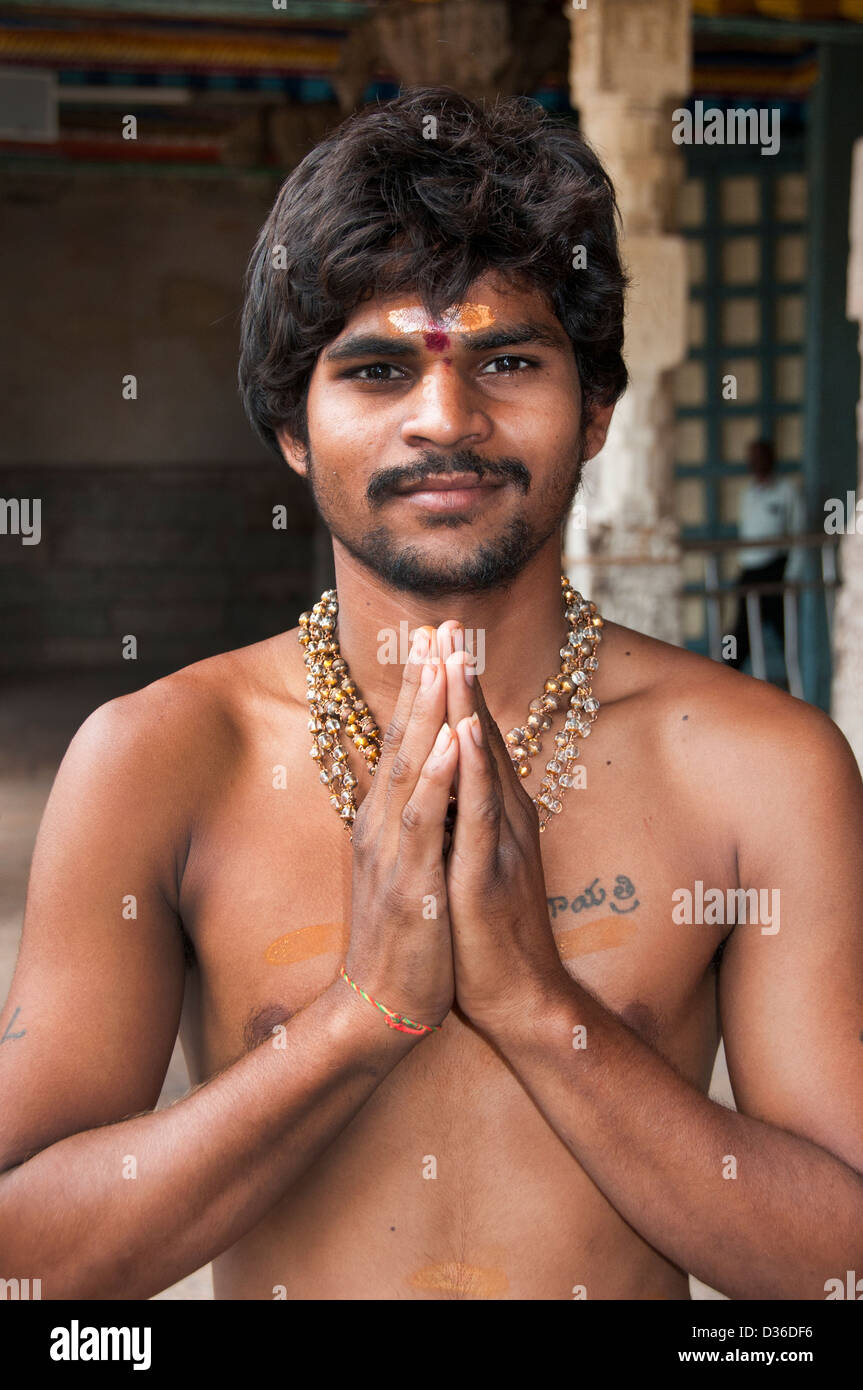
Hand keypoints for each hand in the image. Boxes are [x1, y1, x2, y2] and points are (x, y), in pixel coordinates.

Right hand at [345, 626, 456, 1031]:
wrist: (381, 1006)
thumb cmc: (401, 935)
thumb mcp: (400, 865)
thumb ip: (404, 819)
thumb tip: (414, 778)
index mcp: (385, 819)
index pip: (402, 740)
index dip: (418, 687)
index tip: (433, 637)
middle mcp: (382, 825)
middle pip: (403, 739)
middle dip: (423, 679)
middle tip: (437, 623)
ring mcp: (392, 853)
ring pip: (409, 769)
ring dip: (428, 712)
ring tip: (442, 661)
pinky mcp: (409, 886)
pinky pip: (423, 824)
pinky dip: (436, 778)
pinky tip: (449, 742)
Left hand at [440, 631, 569, 1033]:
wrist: (521, 998)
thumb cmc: (491, 933)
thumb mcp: (475, 862)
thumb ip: (468, 819)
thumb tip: (447, 782)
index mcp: (497, 814)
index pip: (474, 739)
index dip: (457, 688)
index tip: (438, 639)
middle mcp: (506, 819)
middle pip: (481, 736)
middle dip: (462, 678)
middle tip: (447, 621)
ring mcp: (501, 844)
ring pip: (484, 763)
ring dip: (469, 706)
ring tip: (456, 655)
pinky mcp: (489, 876)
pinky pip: (481, 814)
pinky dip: (473, 770)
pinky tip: (465, 733)